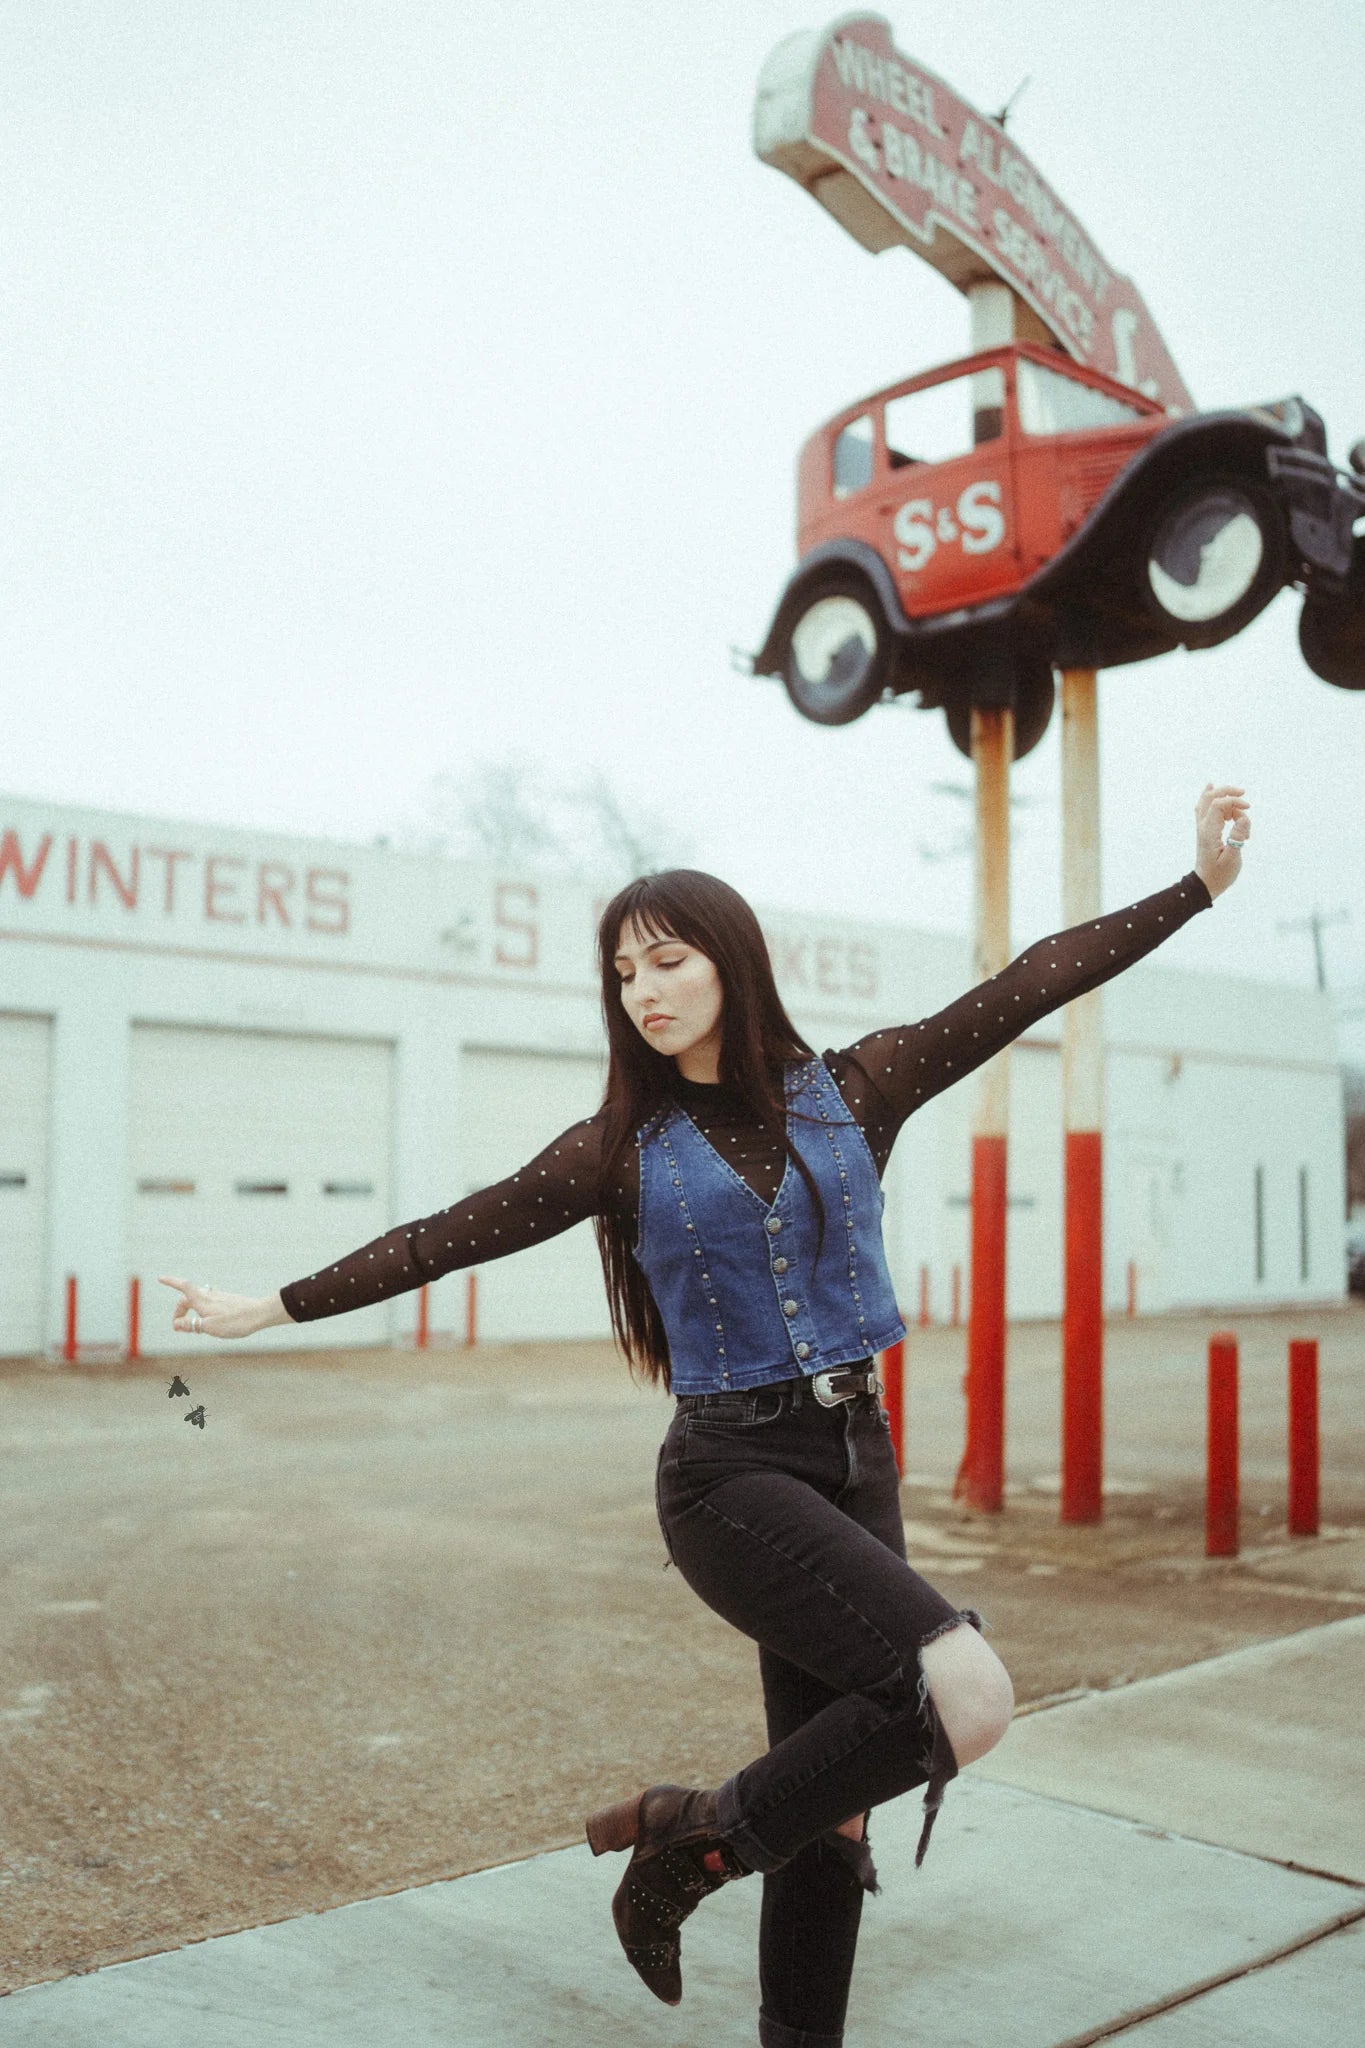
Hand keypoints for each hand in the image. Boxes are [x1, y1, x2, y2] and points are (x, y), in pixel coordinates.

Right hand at [157, 1275, 269, 1340]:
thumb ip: (192, 1325)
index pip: (184, 1288)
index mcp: (203, 1301)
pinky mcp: (228, 1301)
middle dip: (179, 1309)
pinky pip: (209, 1303)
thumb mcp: (210, 1327)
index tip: (161, 1278)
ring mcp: (220, 1298)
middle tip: (178, 1325)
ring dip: (191, 1310)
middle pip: (188, 1298)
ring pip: (199, 1301)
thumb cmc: (235, 1322)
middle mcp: (210, 1296)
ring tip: (192, 1326)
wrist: (260, 1314)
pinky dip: (202, 1311)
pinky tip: (210, 1320)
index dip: (171, 1282)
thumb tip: (176, 1324)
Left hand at [1193, 783, 1249, 899]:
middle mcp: (1203, 826)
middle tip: (1243, 794)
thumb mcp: (1232, 859)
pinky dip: (1211, 798)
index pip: (1218, 805)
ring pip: (1207, 801)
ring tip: (1240, 818)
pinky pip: (1204, 807)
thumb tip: (1244, 818)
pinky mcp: (1204, 829)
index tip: (1248, 810)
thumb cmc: (1220, 874)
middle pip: (1210, 797)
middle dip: (1227, 791)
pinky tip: (1211, 787)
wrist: (1205, 883)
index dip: (1234, 802)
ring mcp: (1202, 827)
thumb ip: (1238, 838)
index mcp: (1209, 832)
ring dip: (1226, 800)